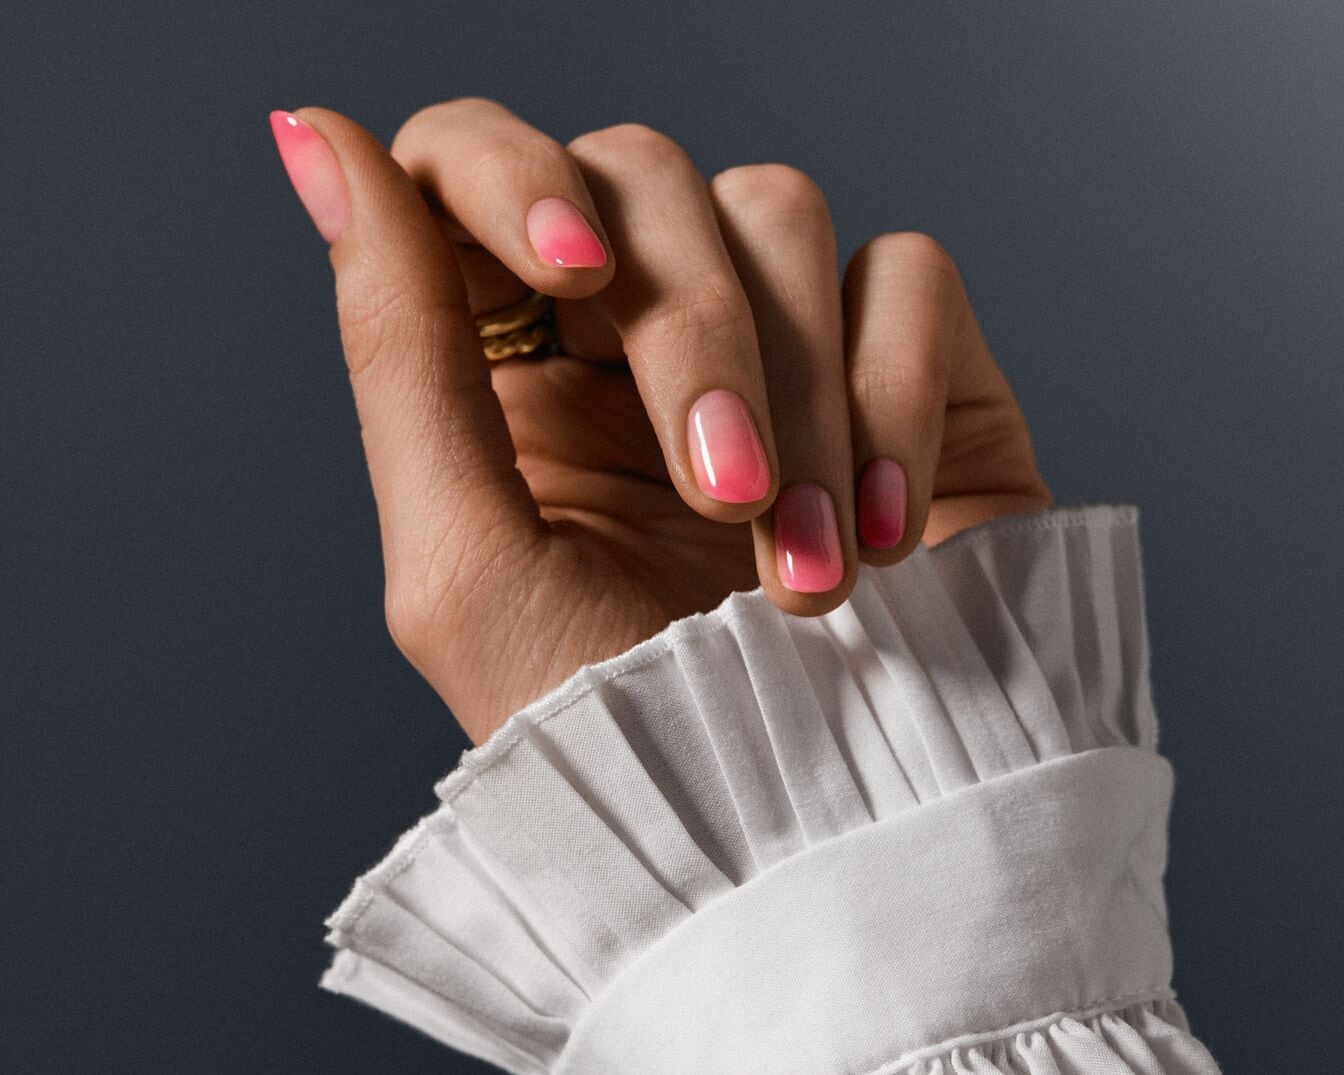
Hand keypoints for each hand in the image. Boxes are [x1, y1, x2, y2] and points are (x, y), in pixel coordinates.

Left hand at [269, 98, 1051, 743]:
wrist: (810, 846)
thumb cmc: (620, 737)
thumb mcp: (465, 561)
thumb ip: (396, 344)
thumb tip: (316, 139)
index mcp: (510, 373)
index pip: (474, 165)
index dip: (513, 172)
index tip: (570, 271)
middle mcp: (637, 337)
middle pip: (645, 177)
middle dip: (690, 334)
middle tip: (718, 499)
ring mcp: (782, 342)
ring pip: (777, 211)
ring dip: (795, 392)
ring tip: (807, 568)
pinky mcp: (909, 368)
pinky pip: (909, 275)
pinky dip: (897, 394)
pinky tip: (889, 531)